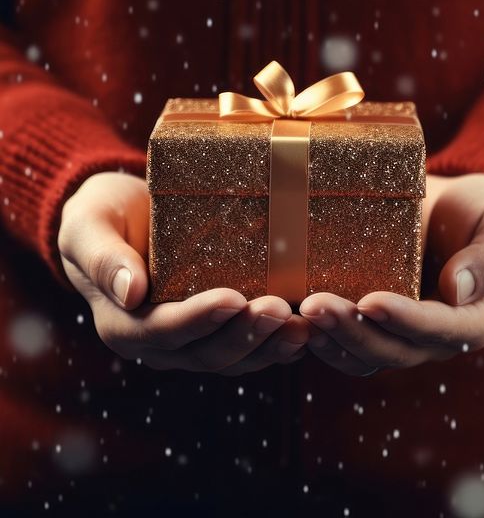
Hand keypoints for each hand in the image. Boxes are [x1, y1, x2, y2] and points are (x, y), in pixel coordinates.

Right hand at [57, 171, 310, 375]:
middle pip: (205, 351)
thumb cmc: (100, 215)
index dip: (200, 318)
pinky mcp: (214, 331)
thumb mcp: (89, 226)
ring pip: (232, 359)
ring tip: (302, 326)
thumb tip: (130, 293)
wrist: (117, 216)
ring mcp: (188, 342)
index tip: (233, 298)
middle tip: (279, 308)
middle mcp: (157, 343)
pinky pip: (246, 350)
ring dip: (268, 347)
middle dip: (245, 333)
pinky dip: (274, 346)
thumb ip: (103, 257)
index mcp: (123, 323)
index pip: (164, 329)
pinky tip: (304, 334)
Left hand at [298, 172, 483, 376]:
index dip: (403, 319)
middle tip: (315, 303)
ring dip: (330, 338)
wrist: (450, 205)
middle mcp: (433, 338)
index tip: (371, 301)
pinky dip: (320, 337)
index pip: (438, 328)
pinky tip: (294, 317)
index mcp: (472, 319)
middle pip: (393, 349)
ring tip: (300, 311)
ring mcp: (398, 335)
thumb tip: (460, 289)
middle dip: (353, 330)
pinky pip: (344, 345)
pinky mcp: (370, 323)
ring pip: (363, 354)